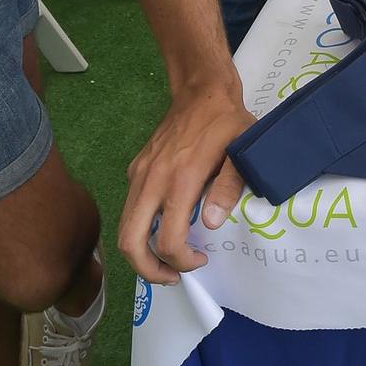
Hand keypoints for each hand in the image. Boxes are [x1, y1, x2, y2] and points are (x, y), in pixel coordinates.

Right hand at [118, 76, 253, 283]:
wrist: (201, 90)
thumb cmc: (227, 123)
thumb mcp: (241, 153)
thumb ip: (228, 188)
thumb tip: (209, 224)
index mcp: (181, 180)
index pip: (168, 240)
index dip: (182, 262)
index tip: (200, 261)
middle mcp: (152, 180)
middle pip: (129, 242)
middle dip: (148, 270)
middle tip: (172, 276)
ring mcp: (140, 173)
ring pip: (124, 226)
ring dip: (141, 252)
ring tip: (167, 259)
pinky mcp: (136, 168)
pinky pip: (130, 206)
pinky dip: (141, 227)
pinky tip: (165, 224)